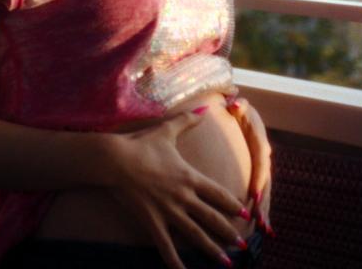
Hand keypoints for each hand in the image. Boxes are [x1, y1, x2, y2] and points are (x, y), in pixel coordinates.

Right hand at [104, 108, 249, 268]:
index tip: (245, 213)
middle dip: (229, 232)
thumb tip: (204, 108)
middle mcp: (184, 197)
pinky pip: (166, 246)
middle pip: (212, 218)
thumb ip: (187, 121)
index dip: (233, 205)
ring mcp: (169, 211)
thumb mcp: (167, 130)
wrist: (116, 160)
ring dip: (212, 250)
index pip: (218, 194)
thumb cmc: (141, 144)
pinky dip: (175, 262)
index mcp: (190, 177)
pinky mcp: (152, 221)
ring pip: (195, 235)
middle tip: (242, 245)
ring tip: (226, 263)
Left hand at [227, 96, 273, 236]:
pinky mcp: (258, 174)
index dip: (258, 179)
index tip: (254, 196)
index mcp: (259, 141)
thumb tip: (236, 105)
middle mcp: (264, 156)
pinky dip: (262, 210)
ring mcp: (262, 167)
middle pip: (265, 182)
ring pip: (265, 191)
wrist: (241, 111)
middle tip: (259, 221)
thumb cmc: (236, 109)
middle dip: (263, 203)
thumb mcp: (238, 105)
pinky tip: (263, 228)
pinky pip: (261, 193)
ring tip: (264, 230)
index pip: (260, 162)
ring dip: (265, 211)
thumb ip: (238, 106)